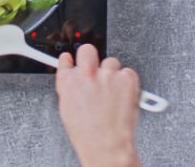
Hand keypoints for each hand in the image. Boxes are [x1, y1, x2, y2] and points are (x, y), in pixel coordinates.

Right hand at [56, 45, 140, 166]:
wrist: (106, 145)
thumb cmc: (87, 133)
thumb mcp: (67, 108)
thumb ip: (70, 88)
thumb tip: (73, 79)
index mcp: (68, 80)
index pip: (66, 59)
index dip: (71, 60)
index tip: (73, 61)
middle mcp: (86, 74)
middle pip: (88, 50)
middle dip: (90, 57)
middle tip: (95, 70)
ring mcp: (107, 74)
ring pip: (111, 62)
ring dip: (112, 74)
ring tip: (113, 93)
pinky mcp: (126, 78)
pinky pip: (128, 72)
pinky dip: (127, 82)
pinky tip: (123, 95)